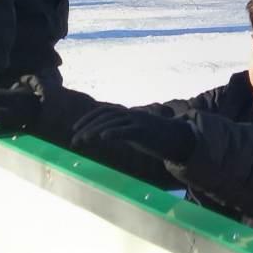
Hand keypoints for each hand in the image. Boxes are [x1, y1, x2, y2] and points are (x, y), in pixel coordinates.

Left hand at [69, 107, 195, 164]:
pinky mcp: (144, 131)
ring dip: (95, 130)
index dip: (88, 118)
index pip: (104, 111)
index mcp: (128, 115)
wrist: (178, 139)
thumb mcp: (134, 134)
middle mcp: (131, 115)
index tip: (74, 129)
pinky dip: (113, 132)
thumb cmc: (156, 138)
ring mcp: (138, 121)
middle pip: (104, 116)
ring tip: (82, 140)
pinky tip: (102, 137)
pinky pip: (126, 130)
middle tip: (74, 141)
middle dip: (87, 127)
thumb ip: (120, 132)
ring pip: (112, 122)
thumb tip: (104, 135)